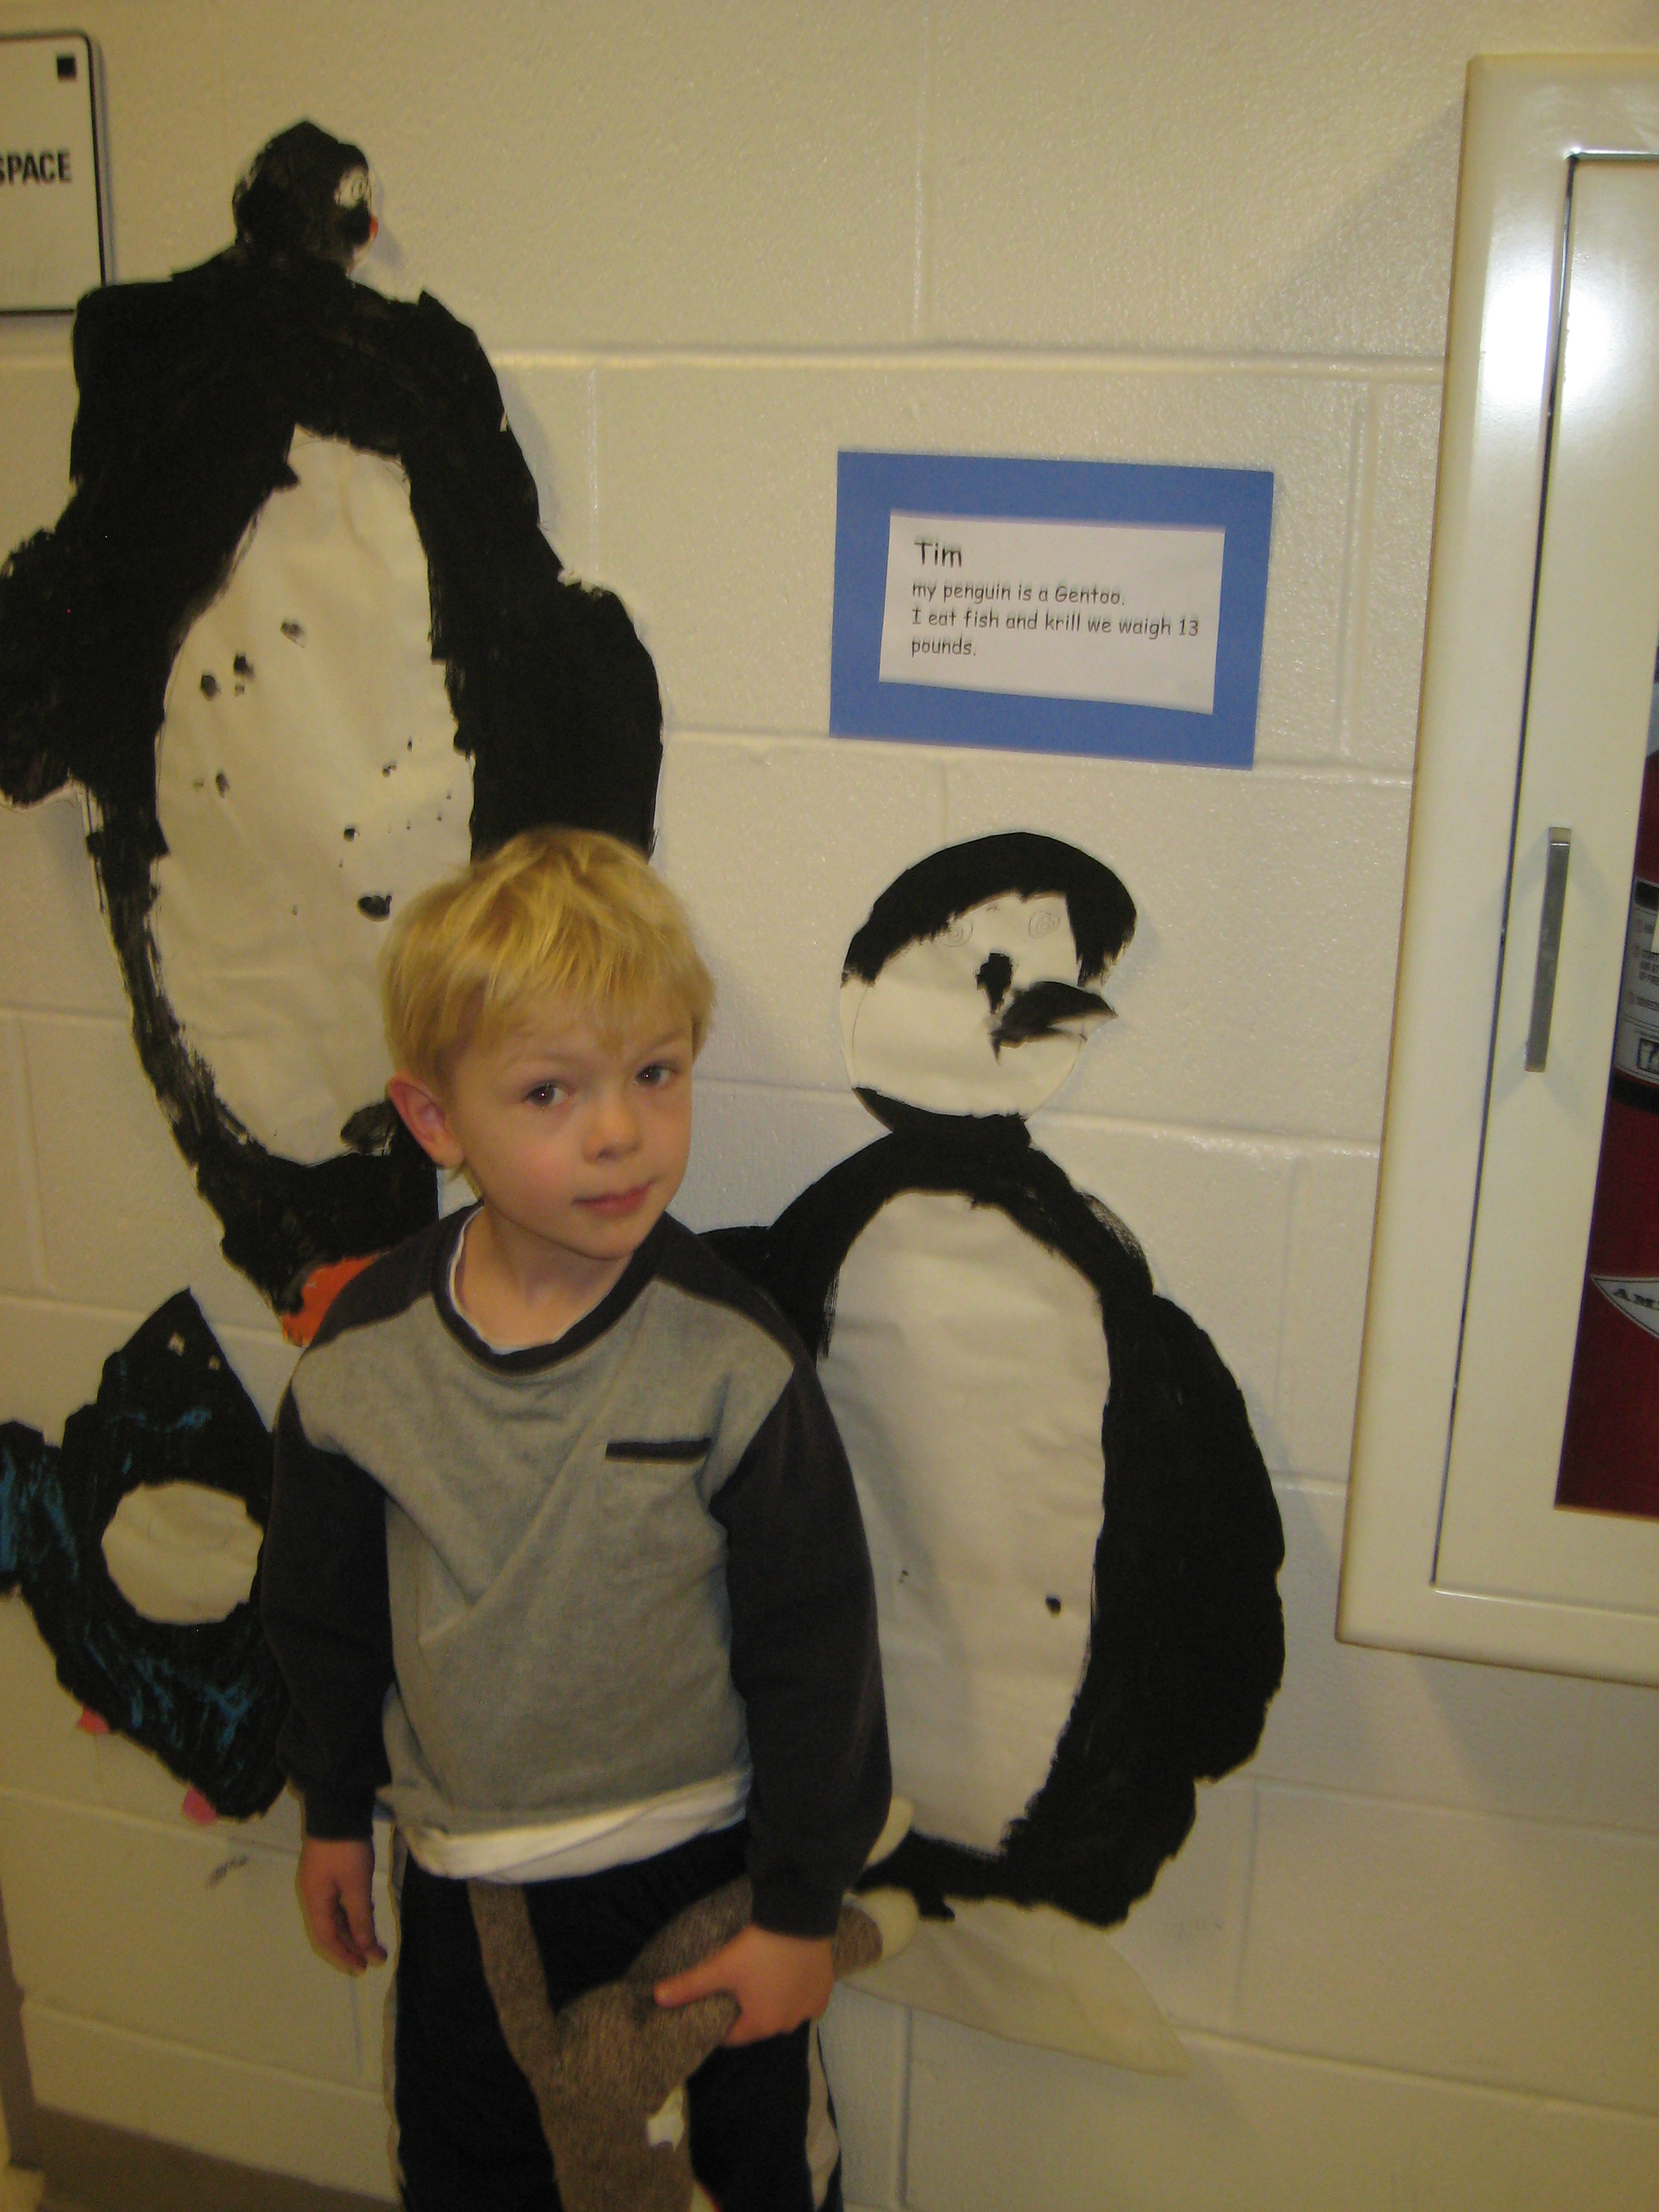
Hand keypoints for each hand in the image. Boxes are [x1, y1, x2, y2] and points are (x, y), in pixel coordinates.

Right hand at [297, 1835, 385, 1974]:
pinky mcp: (329, 1871)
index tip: (364, 1967)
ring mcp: (320, 1882)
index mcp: (315, 1900)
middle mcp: (314, 1895)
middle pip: (330, 1929)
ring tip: (372, 1942)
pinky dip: (352, 1912)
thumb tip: (366, 1947)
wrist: (338, 1807)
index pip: (326, 1938)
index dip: (344, 1955)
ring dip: (353, 1930)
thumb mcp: (356, 1884)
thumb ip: (360, 1917)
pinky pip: (339, 1901)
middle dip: (351, 1946)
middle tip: (372, 1959)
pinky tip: (367, 1914)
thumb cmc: (346, 1849)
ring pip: (335, 1916)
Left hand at [654, 1924, 833, 2046]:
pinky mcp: (824, 1993)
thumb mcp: (721, 1966)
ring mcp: (809, 2010)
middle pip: (758, 2023)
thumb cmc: (758, 1948)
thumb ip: (689, 1985)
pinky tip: (788, 1974)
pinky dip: (795, 1993)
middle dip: (747, 2009)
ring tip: (764, 1974)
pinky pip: (804, 2001)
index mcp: (761, 2025)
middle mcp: (787, 2025)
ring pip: (783, 2012)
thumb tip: (657, 1998)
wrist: (799, 1918)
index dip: (720, 2018)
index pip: (732, 2035)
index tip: (717, 1998)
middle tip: (740, 1982)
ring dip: (773, 2001)